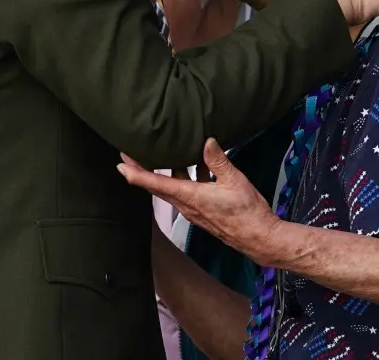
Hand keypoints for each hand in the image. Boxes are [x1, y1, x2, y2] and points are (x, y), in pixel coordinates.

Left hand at [118, 139, 280, 262]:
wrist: (258, 238)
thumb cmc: (246, 212)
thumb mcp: (234, 180)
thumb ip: (217, 160)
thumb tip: (206, 140)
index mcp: (190, 196)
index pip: (155, 184)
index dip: (136, 173)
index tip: (120, 164)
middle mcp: (186, 205)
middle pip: (158, 186)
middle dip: (142, 170)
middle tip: (131, 154)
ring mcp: (194, 209)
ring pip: (173, 188)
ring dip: (165, 172)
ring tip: (162, 153)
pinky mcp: (202, 211)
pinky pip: (187, 191)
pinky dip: (185, 177)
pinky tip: (197, 163)